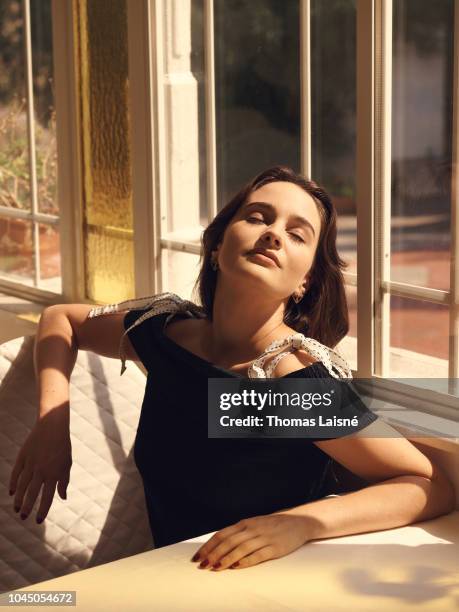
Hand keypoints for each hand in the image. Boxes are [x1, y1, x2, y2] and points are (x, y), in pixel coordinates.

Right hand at [9, 413, 71, 523]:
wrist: (52, 426)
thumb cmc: (62, 447)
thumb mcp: (67, 464)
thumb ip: (64, 482)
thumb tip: (63, 498)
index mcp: (53, 474)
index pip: (47, 497)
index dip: (42, 510)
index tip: (38, 521)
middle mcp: (41, 471)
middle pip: (32, 494)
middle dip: (27, 507)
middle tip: (23, 517)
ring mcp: (31, 464)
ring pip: (22, 485)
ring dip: (18, 498)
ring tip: (16, 508)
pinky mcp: (23, 456)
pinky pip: (16, 473)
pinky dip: (13, 483)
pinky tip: (12, 492)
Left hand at [191, 512, 313, 570]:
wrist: (297, 523)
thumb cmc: (271, 526)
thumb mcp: (253, 525)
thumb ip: (238, 534)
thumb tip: (218, 546)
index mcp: (245, 524)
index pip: (221, 534)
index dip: (208, 546)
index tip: (197, 557)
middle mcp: (252, 529)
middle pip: (228, 541)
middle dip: (213, 553)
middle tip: (202, 565)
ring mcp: (263, 538)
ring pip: (241, 548)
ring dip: (226, 558)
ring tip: (215, 568)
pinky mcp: (275, 548)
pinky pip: (258, 555)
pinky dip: (246, 561)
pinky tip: (237, 567)